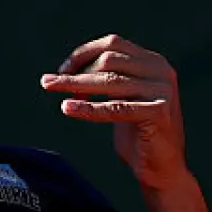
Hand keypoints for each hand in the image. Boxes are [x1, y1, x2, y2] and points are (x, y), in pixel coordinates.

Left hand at [41, 34, 191, 189]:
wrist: (162, 168)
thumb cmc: (138, 134)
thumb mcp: (124, 98)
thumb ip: (109, 79)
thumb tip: (70, 69)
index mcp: (153, 62)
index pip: (113, 44)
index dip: (83, 53)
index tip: (62, 69)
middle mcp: (160, 71)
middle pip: (108, 60)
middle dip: (76, 72)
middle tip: (50, 84)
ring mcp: (162, 90)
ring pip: (109, 81)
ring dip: (75, 84)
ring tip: (51, 88)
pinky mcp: (158, 111)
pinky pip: (115, 108)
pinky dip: (88, 108)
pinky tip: (67, 108)